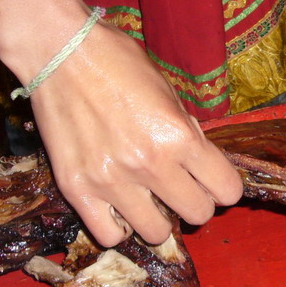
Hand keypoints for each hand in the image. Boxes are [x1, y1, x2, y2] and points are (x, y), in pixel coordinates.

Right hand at [23, 18, 242, 246]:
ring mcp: (111, 181)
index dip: (223, 186)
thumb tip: (199, 162)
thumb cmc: (117, 61)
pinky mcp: (77, 189)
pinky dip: (118, 227)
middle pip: (198, 214)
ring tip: (146, 199)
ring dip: (157, 219)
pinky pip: (108, 235)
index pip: (227, 190)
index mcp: (179, 136)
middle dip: (195, 202)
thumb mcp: (168, 89)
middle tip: (179, 188)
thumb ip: (187, 130)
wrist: (59, 51)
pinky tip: (118, 208)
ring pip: (156, 233)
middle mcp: (150, 164)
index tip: (211, 181)